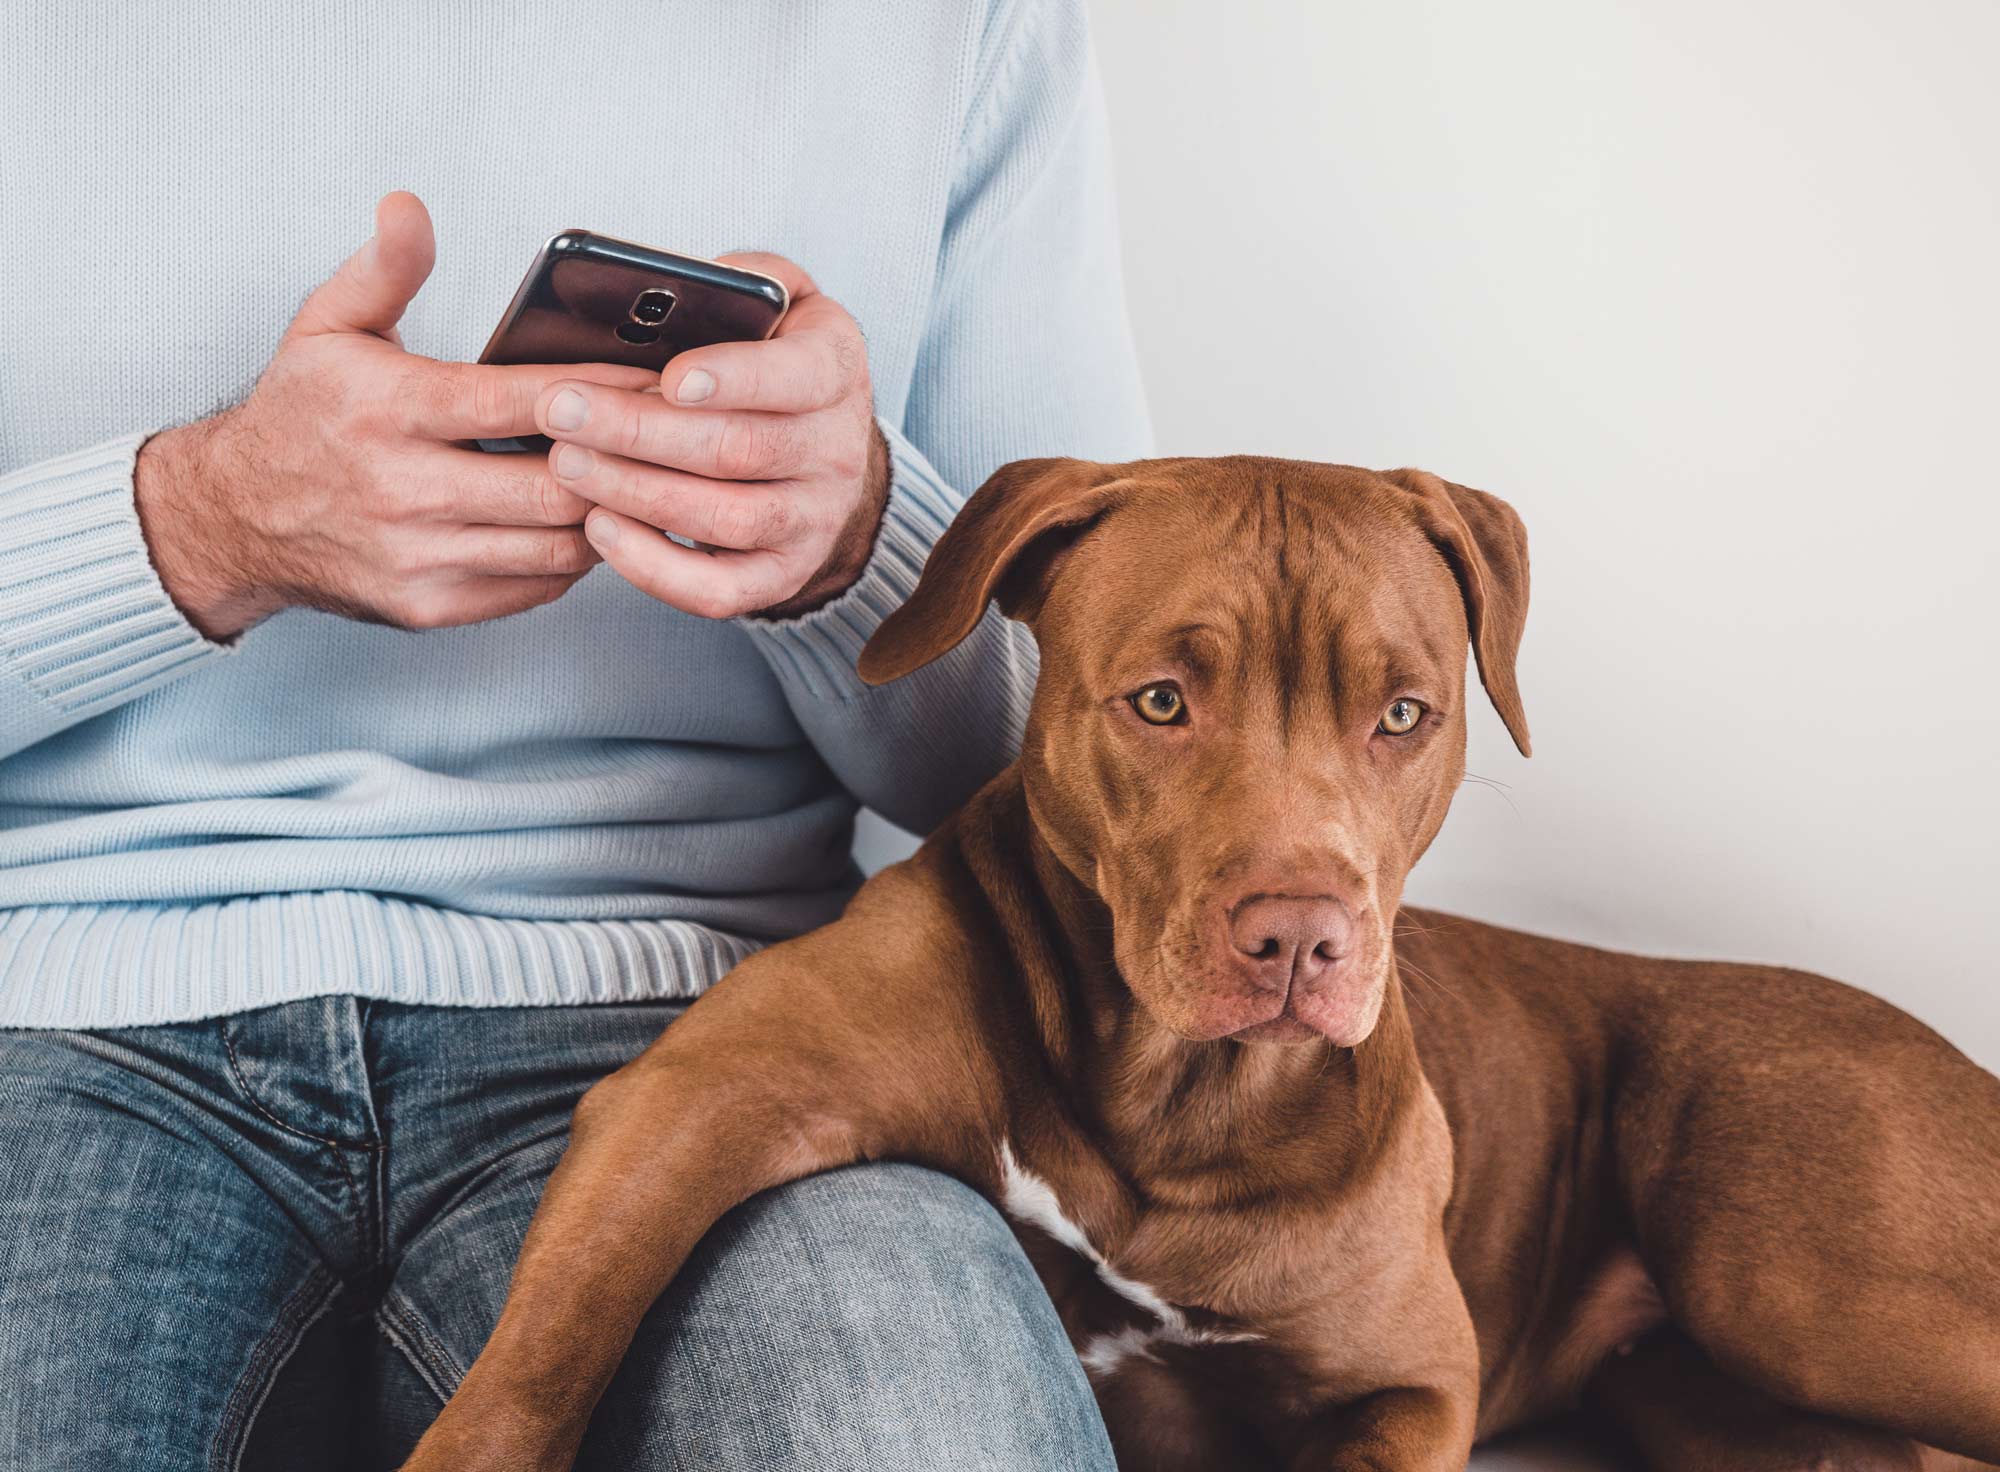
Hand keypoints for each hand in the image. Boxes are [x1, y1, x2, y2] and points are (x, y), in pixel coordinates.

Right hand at [134, 191, 656, 639]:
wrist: (233, 519)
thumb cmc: (298, 416)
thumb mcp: (328, 326)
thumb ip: (383, 267)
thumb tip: (409, 207)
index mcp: (388, 411)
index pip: (519, 403)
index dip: (598, 392)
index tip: (655, 380)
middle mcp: (402, 490)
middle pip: (555, 487)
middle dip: (620, 465)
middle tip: (668, 441)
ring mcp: (418, 557)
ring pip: (557, 546)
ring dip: (608, 516)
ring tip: (638, 482)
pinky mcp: (430, 606)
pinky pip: (535, 589)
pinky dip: (575, 558)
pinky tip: (592, 524)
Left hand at [530, 254, 890, 619]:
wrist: (823, 448)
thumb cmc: (777, 359)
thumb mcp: (782, 301)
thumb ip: (745, 282)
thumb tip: (684, 288)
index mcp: (836, 370)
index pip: (795, 376)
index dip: (734, 379)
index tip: (670, 377)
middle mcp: (836, 452)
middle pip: (738, 450)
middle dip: (640, 431)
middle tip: (561, 411)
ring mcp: (812, 521)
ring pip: (724, 519)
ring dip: (637, 493)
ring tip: (565, 463)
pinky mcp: (780, 575)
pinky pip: (719, 591)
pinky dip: (656, 568)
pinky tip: (601, 530)